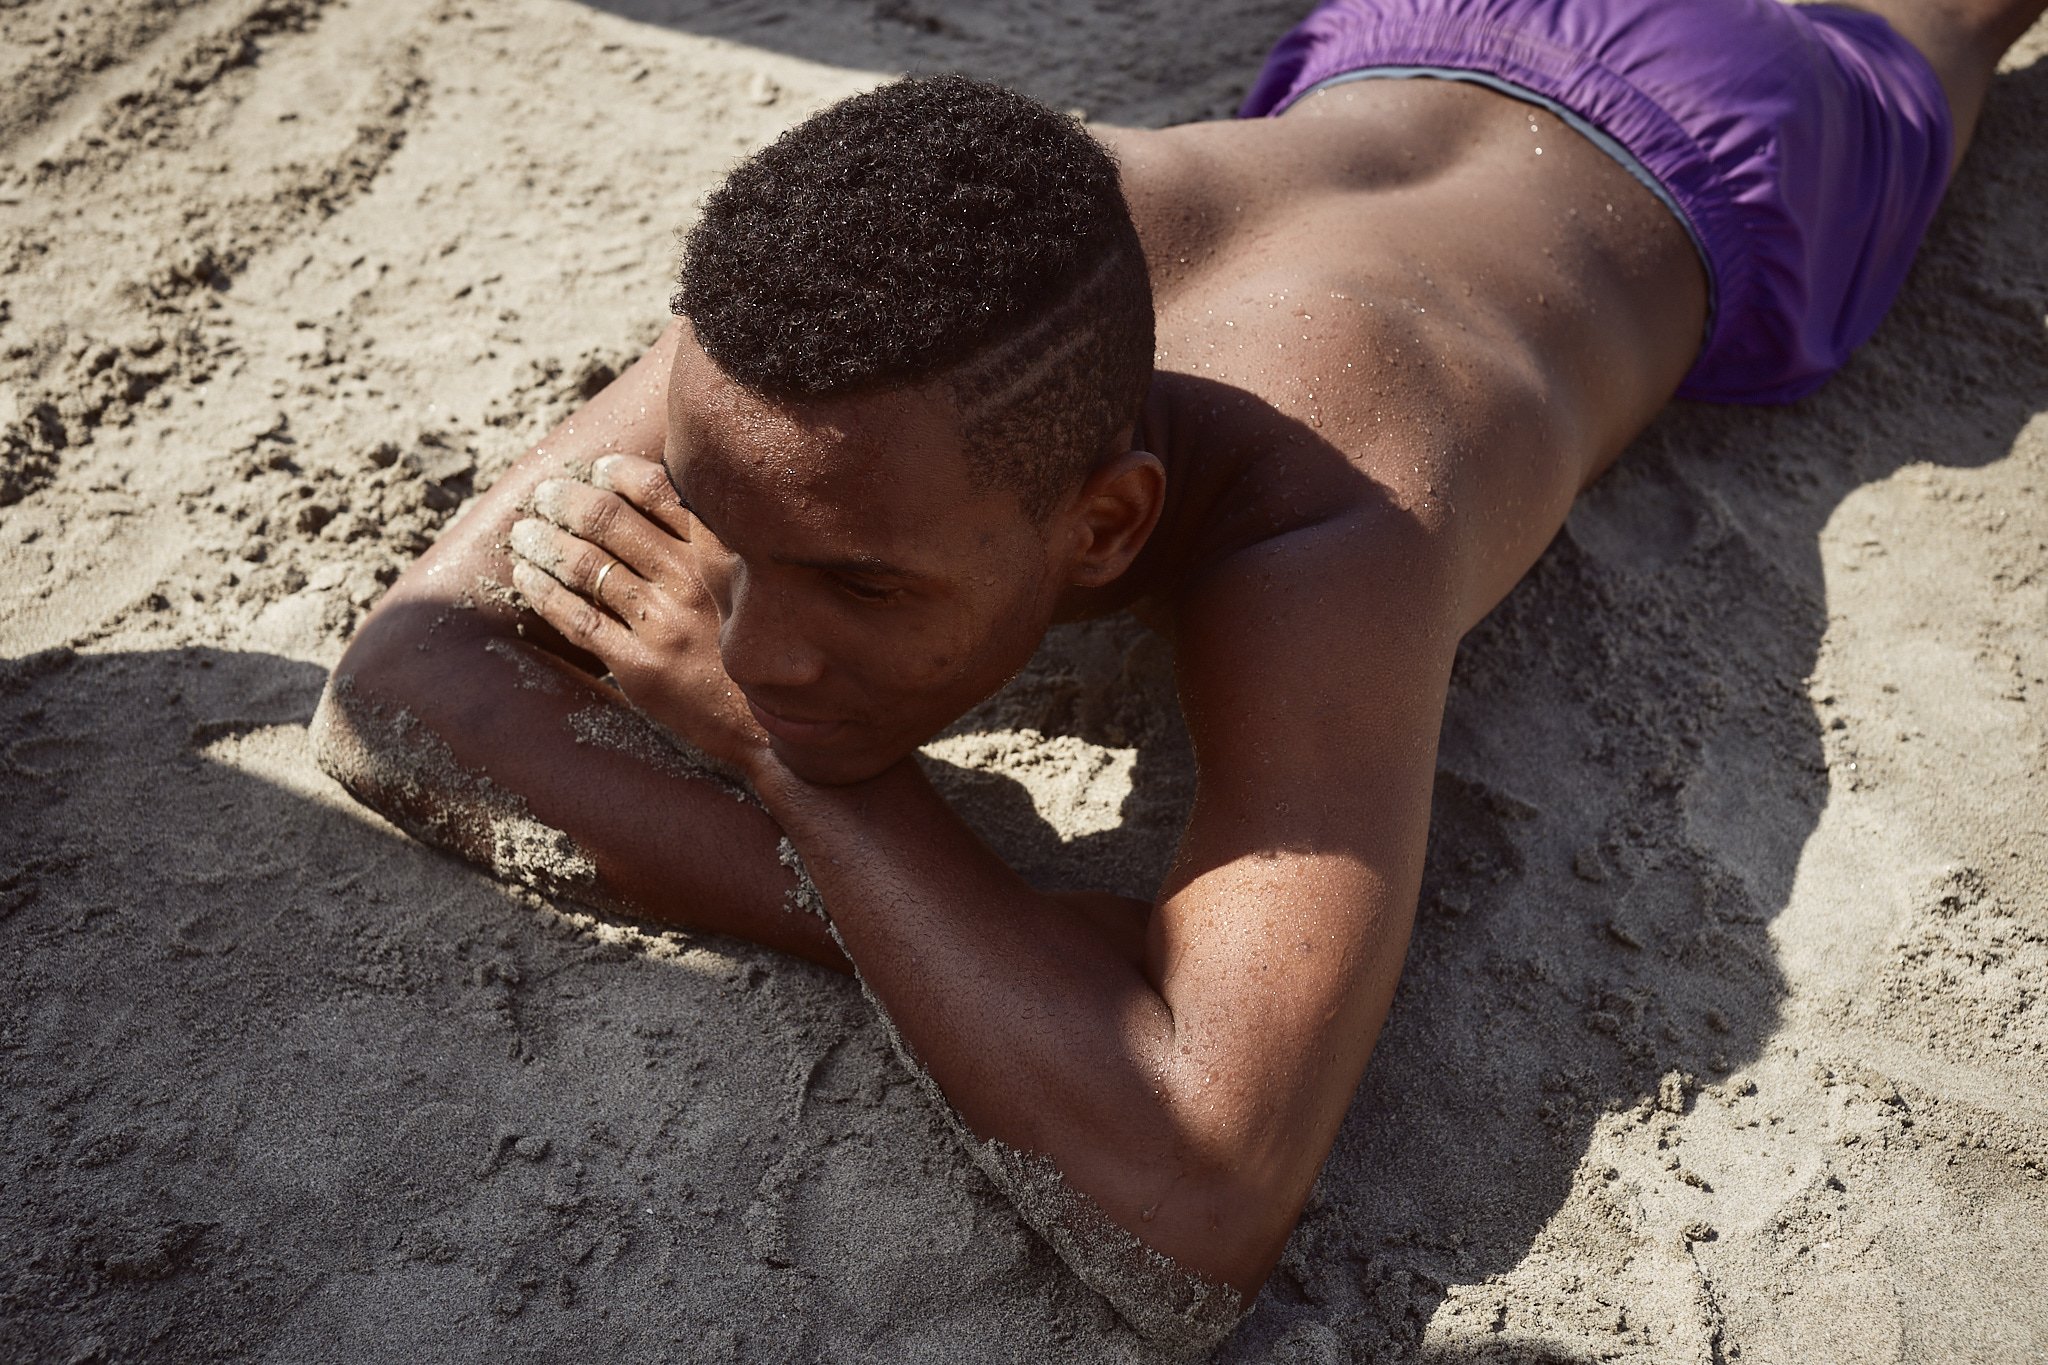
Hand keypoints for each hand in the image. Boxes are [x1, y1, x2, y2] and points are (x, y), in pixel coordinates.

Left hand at [506, 454, 772, 777]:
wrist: (777, 728)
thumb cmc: (768, 650)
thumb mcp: (759, 586)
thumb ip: (721, 545)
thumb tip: (669, 498)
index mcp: (724, 552)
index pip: (659, 489)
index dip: (619, 473)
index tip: (599, 470)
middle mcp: (690, 580)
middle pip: (608, 520)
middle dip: (567, 500)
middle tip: (546, 494)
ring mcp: (662, 623)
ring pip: (584, 565)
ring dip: (543, 541)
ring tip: (525, 532)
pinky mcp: (639, 665)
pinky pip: (576, 618)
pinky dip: (541, 591)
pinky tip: (525, 576)